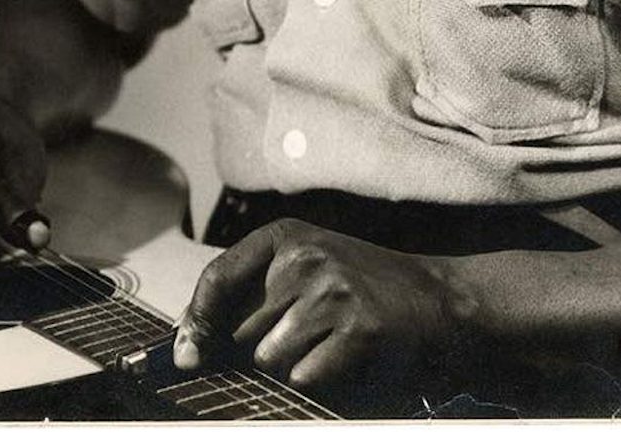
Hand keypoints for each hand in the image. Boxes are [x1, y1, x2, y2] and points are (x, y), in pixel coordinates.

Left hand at [173, 218, 456, 393]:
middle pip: (240, 333)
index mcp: (285, 237)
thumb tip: (189, 345)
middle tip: (299, 343)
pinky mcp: (357, 329)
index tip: (186, 358)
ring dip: (289, 369)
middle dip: (256, 352)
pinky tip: (345, 360)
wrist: (434, 299)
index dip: (196, 323)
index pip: (218, 278)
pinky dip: (318, 382)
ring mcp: (332, 290)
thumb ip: (248, 296)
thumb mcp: (302, 270)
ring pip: (269, 359)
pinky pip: (303, 378)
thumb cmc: (357, 289)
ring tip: (325, 347)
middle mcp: (304, 257)